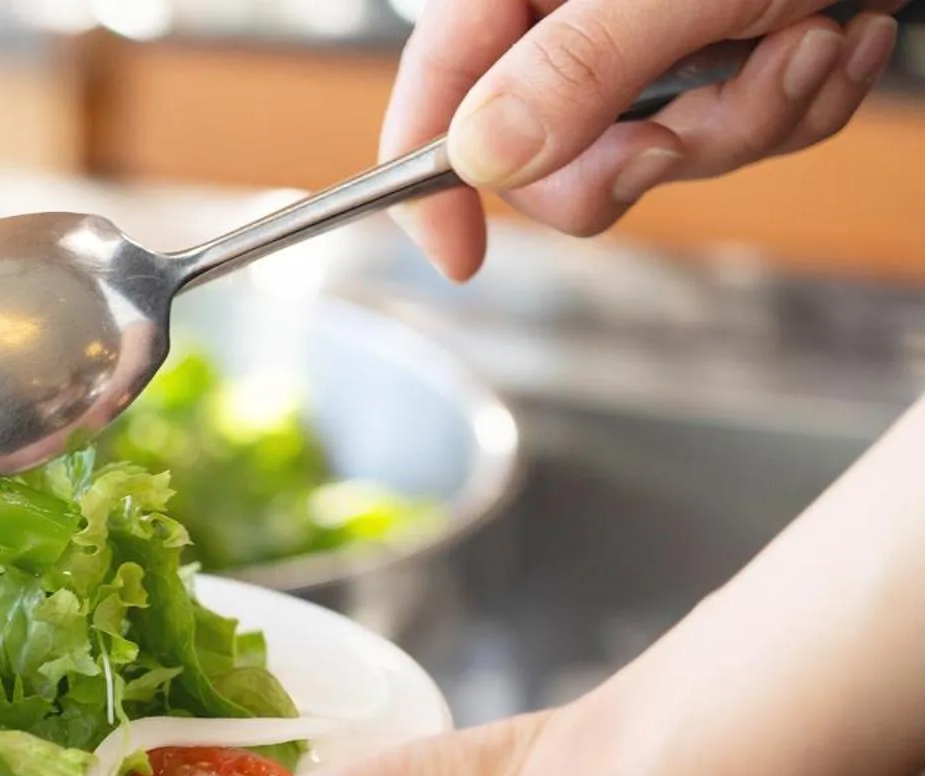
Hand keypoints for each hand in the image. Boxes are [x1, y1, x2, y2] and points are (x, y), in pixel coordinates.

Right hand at [381, 0, 907, 279]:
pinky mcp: (725, 60)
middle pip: (550, 151)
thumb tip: (481, 159)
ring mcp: (652, 44)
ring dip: (752, 120)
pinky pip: (739, 136)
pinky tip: (838, 35)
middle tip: (690, 128)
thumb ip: (576, 69)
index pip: (439, 89)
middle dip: (646, 155)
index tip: (460, 258)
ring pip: (660, 154)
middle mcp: (577, 17)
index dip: (430, 182)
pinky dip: (800, 104)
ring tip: (810, 36)